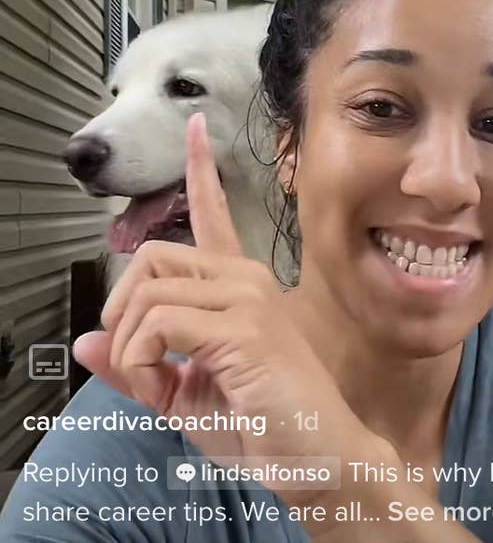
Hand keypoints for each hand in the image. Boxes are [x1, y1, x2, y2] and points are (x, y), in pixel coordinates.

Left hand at [73, 112, 380, 504]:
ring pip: (149, 289)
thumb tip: (86, 342)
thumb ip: (137, 364)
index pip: (214, 213)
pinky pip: (157, 323)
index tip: (194, 125)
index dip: (199, 168)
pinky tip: (162, 381)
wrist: (315, 457)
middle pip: (152, 256)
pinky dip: (140, 358)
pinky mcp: (243, 325)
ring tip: (155, 380)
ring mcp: (247, 295)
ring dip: (131, 343)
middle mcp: (245, 276)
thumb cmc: (262, 424)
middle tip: (136, 357)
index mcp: (238, 285)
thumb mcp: (183, 394)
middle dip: (123, 307)